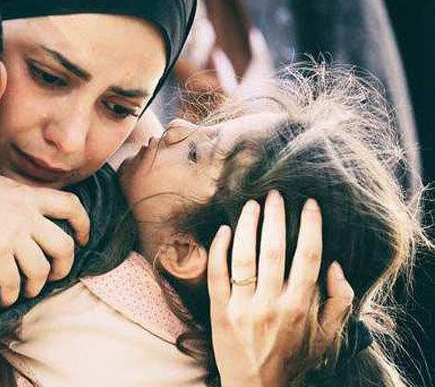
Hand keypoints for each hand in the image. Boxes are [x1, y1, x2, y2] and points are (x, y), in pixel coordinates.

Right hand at [0, 161, 89, 306]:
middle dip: (65, 265)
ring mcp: (11, 236)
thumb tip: (7, 192)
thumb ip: (6, 188)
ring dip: (38, 286)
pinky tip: (5, 300)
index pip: (71, 206)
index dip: (83, 224)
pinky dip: (11, 296)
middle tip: (57, 274)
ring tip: (30, 291)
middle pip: (64, 246)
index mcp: (26, 195)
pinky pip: (12, 282)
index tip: (82, 237)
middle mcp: (25, 216)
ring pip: (41, 270)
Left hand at [207, 190, 353, 386]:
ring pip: (243, 257)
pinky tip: (224, 230)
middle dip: (275, 217)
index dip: (310, 226)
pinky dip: (219, 250)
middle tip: (275, 195)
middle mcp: (271, 303)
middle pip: (273, 250)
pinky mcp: (219, 311)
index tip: (309, 204)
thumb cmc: (294, 360)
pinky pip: (217, 274)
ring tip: (251, 205)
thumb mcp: (327, 338)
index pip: (307, 257)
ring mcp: (242, 307)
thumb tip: (335, 266)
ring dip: (248, 226)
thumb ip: (339, 302)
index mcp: (300, 307)